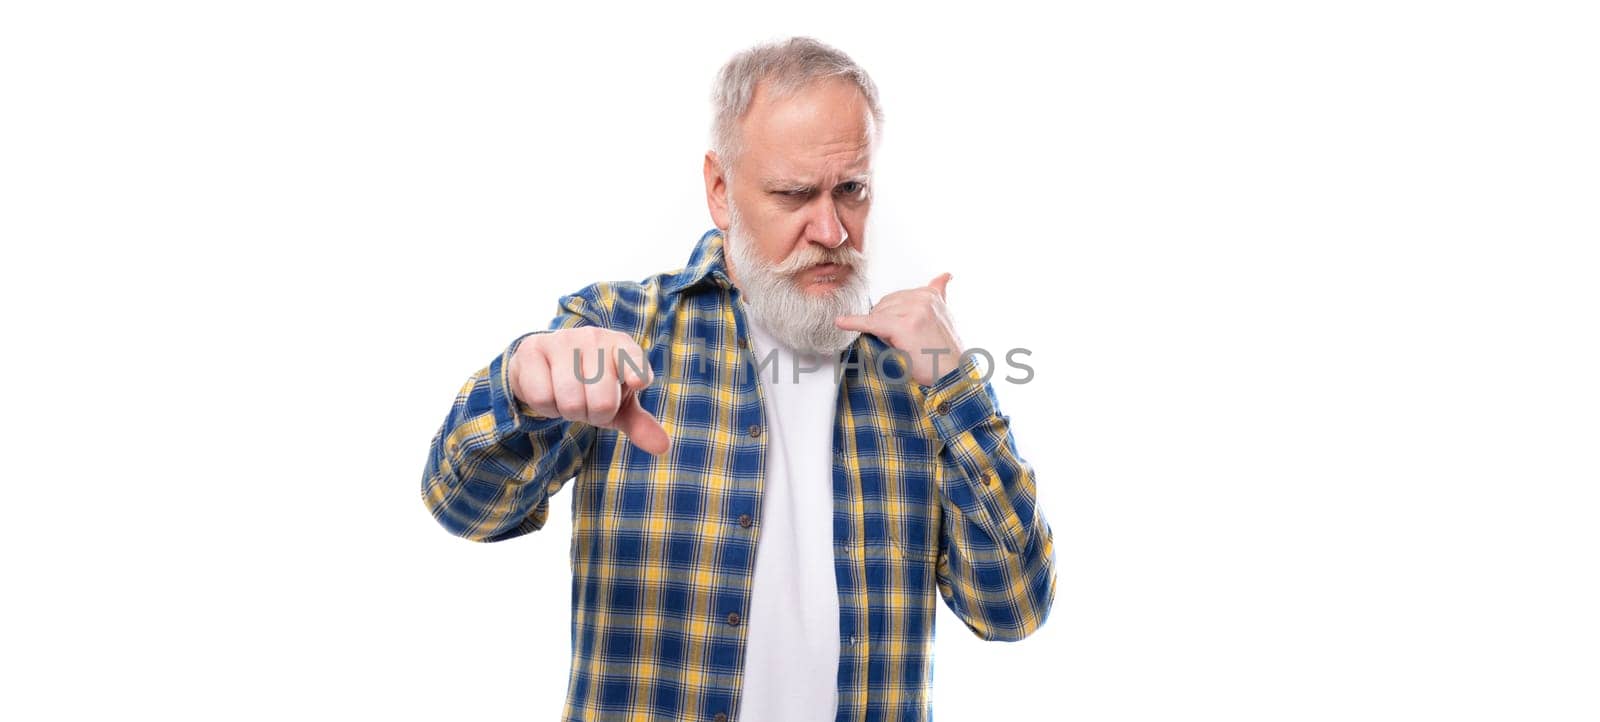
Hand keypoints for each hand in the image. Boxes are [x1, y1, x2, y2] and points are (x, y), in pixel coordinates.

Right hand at [508, 327, 669, 454]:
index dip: (637, 374)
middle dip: (594, 415)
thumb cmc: (590, 387)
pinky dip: (547, 407)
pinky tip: (549, 392)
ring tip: (569, 398)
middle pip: (602, 401)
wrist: (545, 369)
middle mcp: (594, 337)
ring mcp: (562, 340)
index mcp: (622, 346)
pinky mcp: (532, 348)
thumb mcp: (618, 406)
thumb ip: (641, 424)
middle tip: (588, 404)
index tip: (638, 383)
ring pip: (570, 401)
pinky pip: (542, 397)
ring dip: (569, 412)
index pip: (635, 363)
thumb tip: (663, 447)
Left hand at [834, 272, 963, 386]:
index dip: (890, 317)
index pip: (894, 299)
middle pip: (884, 305)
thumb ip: (939, 294)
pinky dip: (854, 322)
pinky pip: (872, 323)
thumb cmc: (946, 351)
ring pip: (878, 316)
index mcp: (930, 293)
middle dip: (885, 324)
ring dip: (882, 333)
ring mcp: (914, 310)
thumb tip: (946, 275)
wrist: (953, 375)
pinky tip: (841, 322)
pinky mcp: (904, 326)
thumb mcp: (945, 315)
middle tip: (904, 344)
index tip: (895, 331)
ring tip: (904, 347)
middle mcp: (923, 297)